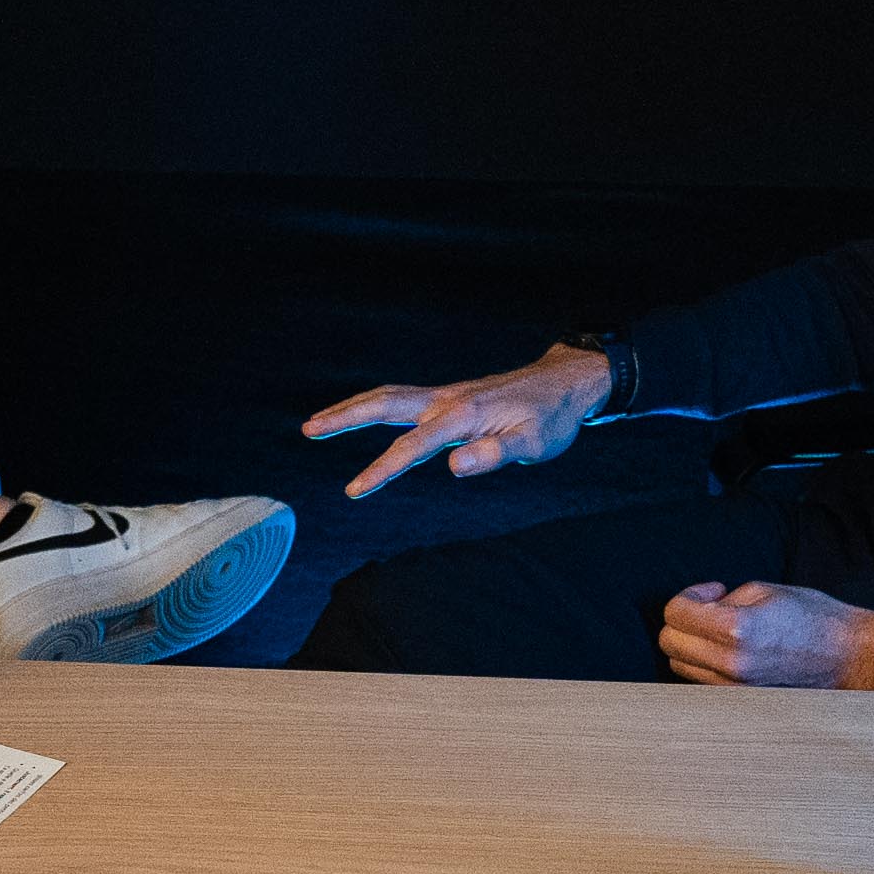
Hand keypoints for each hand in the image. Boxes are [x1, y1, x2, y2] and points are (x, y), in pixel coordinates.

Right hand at [299, 346, 615, 500]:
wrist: (566, 383)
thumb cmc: (551, 418)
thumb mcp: (533, 444)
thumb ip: (494, 454)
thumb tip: (453, 467)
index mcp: (464, 415)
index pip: (413, 447)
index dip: (381, 469)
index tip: (353, 490)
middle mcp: (448, 400)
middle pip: (385, 403)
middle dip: (344, 416)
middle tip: (308, 429)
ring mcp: (447, 396)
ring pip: (390, 397)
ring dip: (352, 407)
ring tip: (318, 423)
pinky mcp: (451, 398)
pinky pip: (404, 399)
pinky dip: (376, 404)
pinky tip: (364, 414)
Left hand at [658, 581, 873, 690]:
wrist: (849, 658)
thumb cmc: (816, 621)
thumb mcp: (768, 592)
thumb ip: (725, 599)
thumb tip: (704, 608)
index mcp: (735, 630)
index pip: (676, 614)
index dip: (688, 596)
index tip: (710, 591)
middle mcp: (729, 664)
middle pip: (669, 643)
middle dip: (682, 620)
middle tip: (710, 607)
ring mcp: (732, 687)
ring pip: (680, 665)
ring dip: (690, 643)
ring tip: (721, 629)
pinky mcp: (739, 700)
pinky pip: (701, 679)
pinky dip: (704, 661)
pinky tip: (729, 648)